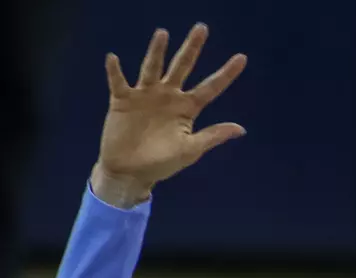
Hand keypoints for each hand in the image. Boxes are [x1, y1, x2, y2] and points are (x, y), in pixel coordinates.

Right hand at [91, 24, 246, 208]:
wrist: (131, 172)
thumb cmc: (163, 163)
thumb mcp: (191, 149)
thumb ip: (213, 136)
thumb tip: (241, 129)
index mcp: (187, 108)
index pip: (211, 87)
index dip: (226, 74)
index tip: (242, 58)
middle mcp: (168, 96)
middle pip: (182, 67)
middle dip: (192, 48)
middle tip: (202, 28)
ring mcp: (145, 96)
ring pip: (152, 68)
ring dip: (156, 51)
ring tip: (163, 34)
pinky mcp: (122, 101)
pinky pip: (118, 82)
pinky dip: (115, 71)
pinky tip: (113, 58)